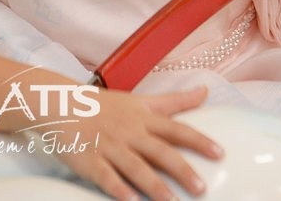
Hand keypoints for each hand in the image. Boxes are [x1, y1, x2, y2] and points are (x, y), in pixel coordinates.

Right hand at [48, 85, 221, 200]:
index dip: (198, 140)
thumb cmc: (104, 106)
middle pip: (159, 151)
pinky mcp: (89, 159)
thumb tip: (205, 91)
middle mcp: (129, 132)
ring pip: (135, 166)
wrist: (60, 103)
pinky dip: (118, 188)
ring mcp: (109, 146)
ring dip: (154, 185)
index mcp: (143, 118)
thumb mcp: (140, 100)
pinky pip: (105, 176)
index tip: (219, 153)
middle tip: (201, 188)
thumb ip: (174, 101)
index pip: (176, 128)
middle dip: (182, 169)